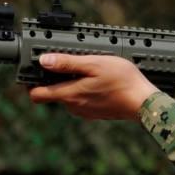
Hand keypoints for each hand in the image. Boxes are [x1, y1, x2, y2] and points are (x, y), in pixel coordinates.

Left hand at [26, 53, 159, 120]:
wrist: (144, 102)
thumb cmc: (122, 81)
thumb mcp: (94, 64)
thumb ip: (67, 63)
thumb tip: (43, 61)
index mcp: (70, 94)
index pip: (37, 95)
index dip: (31, 82)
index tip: (34, 70)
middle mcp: (74, 106)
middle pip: (52, 93)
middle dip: (54, 79)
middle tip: (65, 62)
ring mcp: (84, 112)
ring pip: (68, 96)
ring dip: (71, 83)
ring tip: (86, 68)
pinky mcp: (95, 113)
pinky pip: (81, 101)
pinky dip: (83, 90)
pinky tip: (96, 80)